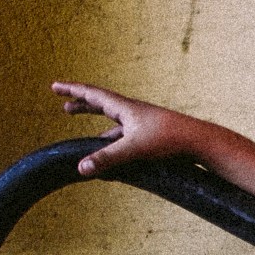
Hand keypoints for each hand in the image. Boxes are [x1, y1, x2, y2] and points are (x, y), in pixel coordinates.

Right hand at [51, 81, 200, 176]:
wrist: (200, 141)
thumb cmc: (168, 140)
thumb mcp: (133, 149)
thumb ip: (106, 159)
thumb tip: (80, 168)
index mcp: (125, 107)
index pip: (92, 94)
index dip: (72, 90)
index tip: (54, 86)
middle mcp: (133, 112)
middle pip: (102, 105)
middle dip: (82, 105)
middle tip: (65, 106)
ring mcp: (143, 124)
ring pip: (115, 123)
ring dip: (98, 127)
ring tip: (86, 139)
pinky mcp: (152, 137)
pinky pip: (127, 137)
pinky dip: (115, 143)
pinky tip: (113, 155)